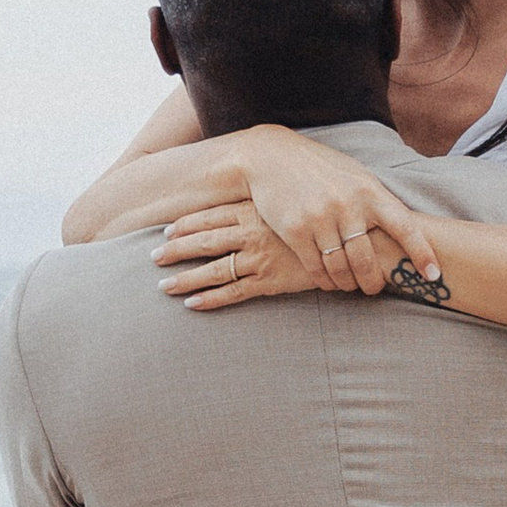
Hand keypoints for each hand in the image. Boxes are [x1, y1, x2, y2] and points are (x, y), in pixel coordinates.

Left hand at [155, 204, 411, 308]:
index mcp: (257, 211)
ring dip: (184, 278)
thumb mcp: (295, 203)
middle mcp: (253, 233)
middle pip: (204, 242)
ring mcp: (261, 258)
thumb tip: (257, 201)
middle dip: (175, 250)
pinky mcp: (271, 281)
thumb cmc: (326, 219)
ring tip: (162, 285)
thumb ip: (273, 203)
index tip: (166, 230)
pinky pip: (233, 293)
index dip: (187, 224)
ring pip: (212, 269)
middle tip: (151, 257)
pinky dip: (210, 300)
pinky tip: (192, 305)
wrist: (354, 240)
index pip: (212, 216)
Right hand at [234, 128, 440, 293]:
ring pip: (342, 269)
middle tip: (374, 288)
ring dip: (348, 284)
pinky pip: (316, 268)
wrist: (271, 157)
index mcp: (370, 190)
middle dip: (374, 282)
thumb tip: (405, 227)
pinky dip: (325, 281)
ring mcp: (321, 218)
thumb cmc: (320, 169)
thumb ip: (376, 200)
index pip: (405, 227)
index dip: (422, 253)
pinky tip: (328, 282)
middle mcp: (348, 205)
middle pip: (369, 260)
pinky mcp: (296, 230)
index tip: (434, 275)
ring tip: (350, 286)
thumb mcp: (354, 175)